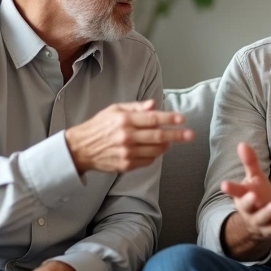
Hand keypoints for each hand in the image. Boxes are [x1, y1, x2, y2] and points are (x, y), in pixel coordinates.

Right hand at [64, 100, 192, 173]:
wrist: (80, 148)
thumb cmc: (99, 126)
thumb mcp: (114, 110)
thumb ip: (136, 108)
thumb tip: (154, 105)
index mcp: (124, 120)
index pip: (153, 119)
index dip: (169, 119)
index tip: (182, 119)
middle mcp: (126, 136)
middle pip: (158, 136)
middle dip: (177, 135)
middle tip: (190, 135)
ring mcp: (126, 152)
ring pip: (156, 150)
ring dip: (167, 146)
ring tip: (171, 141)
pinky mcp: (126, 165)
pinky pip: (148, 160)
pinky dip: (155, 155)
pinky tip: (155, 150)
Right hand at [221, 143, 270, 240]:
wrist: (258, 223)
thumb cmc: (256, 195)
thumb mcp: (253, 179)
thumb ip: (249, 163)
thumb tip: (242, 143)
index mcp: (245, 200)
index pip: (237, 194)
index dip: (230, 189)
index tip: (224, 184)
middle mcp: (253, 215)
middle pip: (257, 216)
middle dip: (264, 212)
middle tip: (268, 204)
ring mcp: (266, 226)